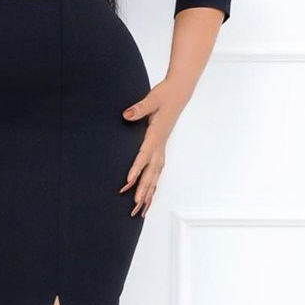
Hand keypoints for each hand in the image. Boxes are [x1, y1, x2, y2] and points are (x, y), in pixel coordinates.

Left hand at [119, 78, 191, 217]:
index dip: (136, 169)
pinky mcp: (161, 149)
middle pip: (151, 173)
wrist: (178, 93)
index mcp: (156, 135)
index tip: (128, 182)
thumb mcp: (152, 99)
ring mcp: (161, 149)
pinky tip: (148, 197)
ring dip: (148, 194)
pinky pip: (156, 171)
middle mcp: (160, 146)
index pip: (145, 155)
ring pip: (155, 176)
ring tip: (140, 211)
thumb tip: (126, 114)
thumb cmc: (164, 95)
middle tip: (133, 207)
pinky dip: (152, 185)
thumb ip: (139, 108)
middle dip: (143, 191)